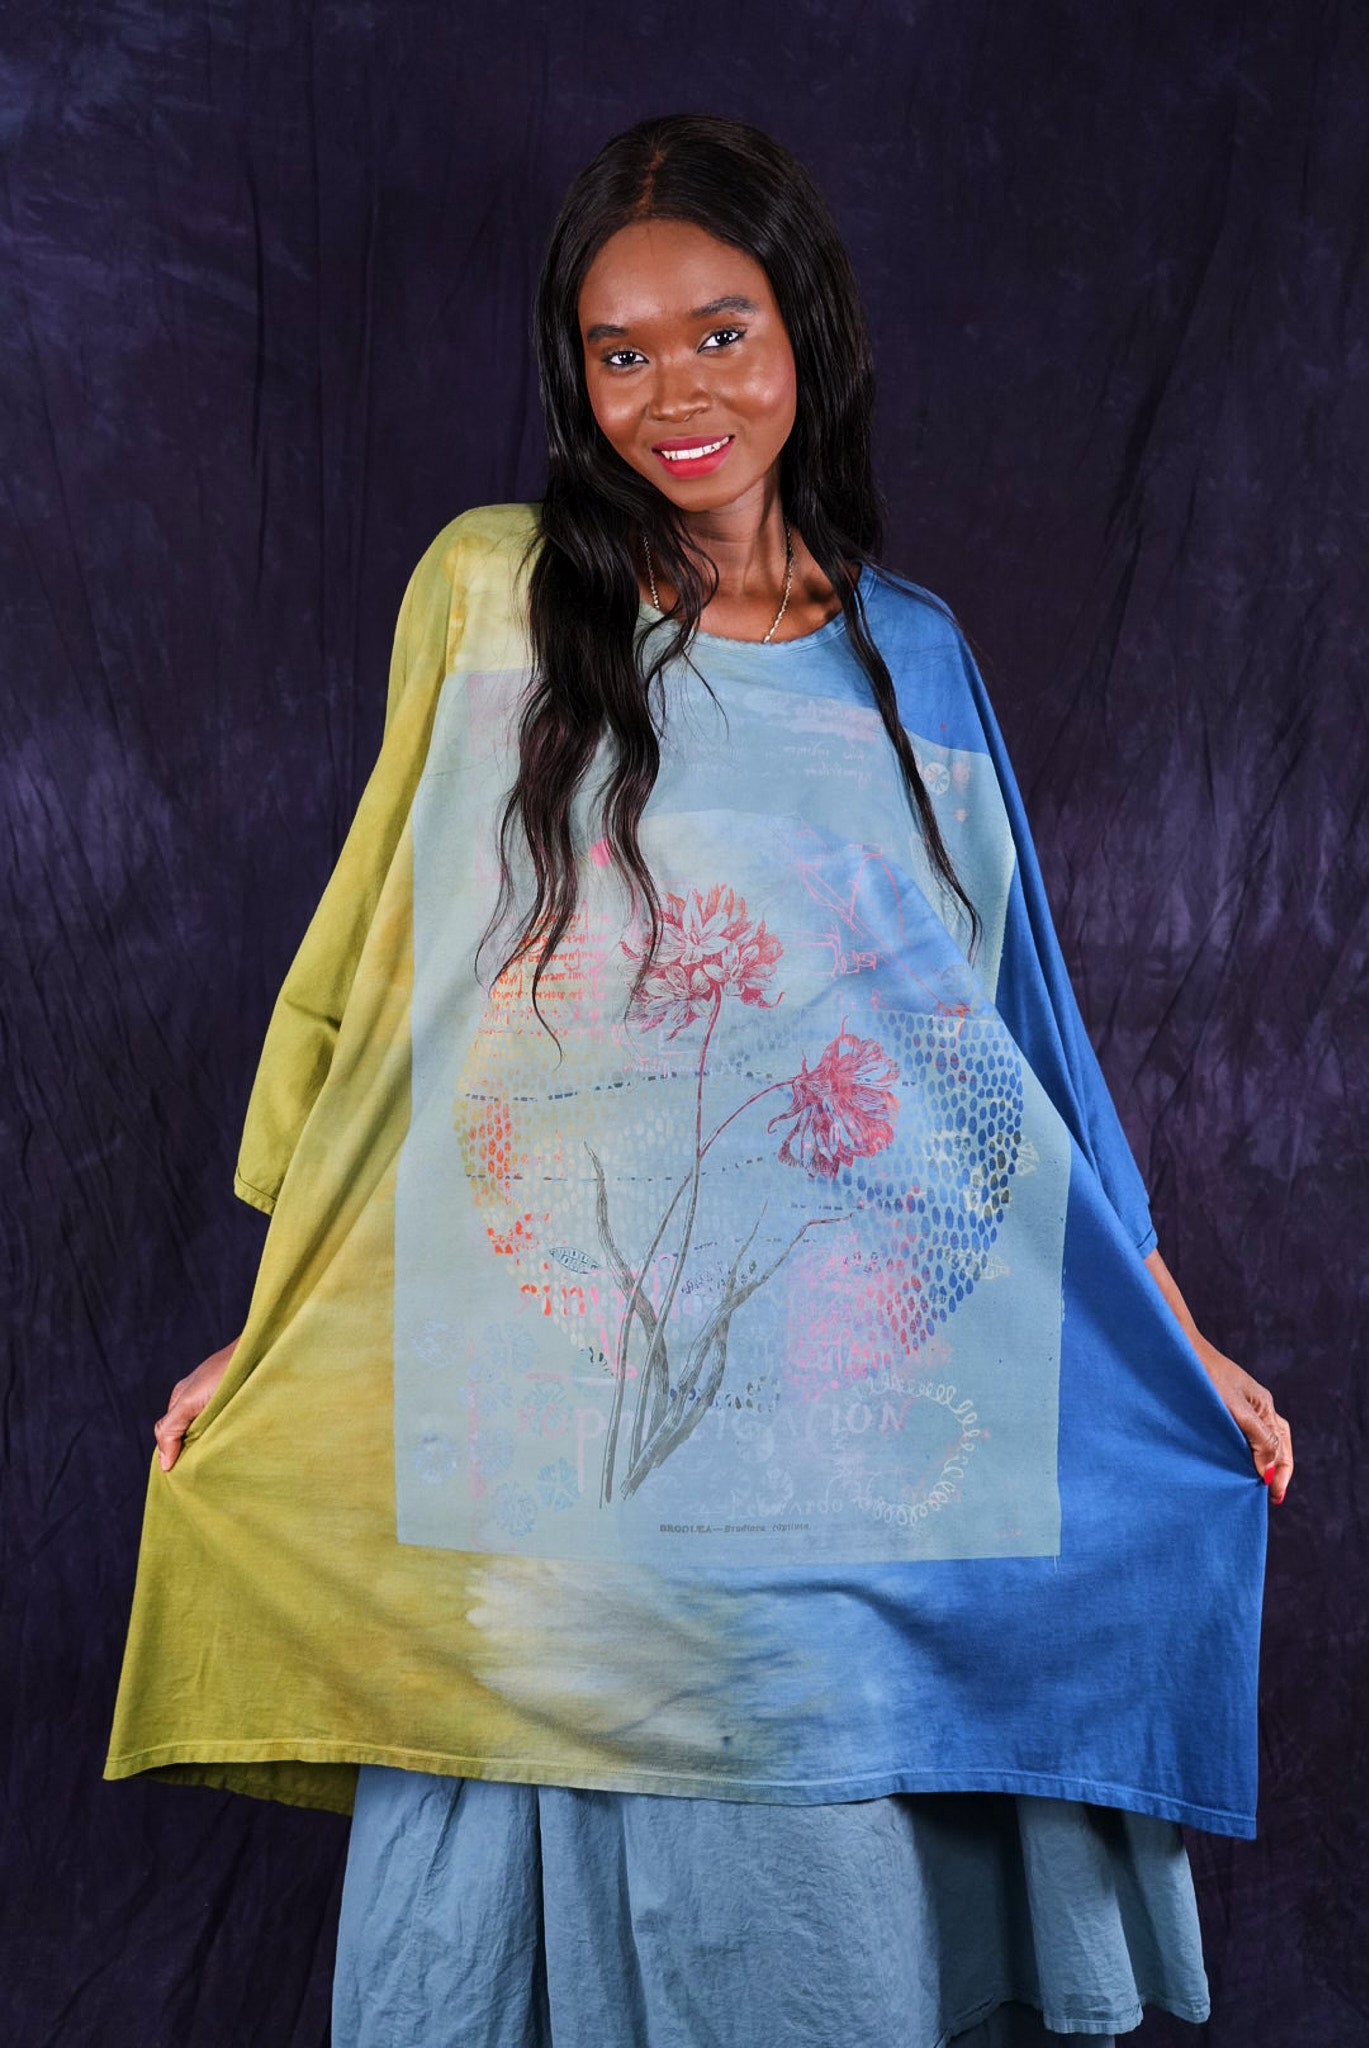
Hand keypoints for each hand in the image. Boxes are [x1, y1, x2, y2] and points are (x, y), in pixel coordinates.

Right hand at [153, 1336, 239, 1471]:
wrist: (261, 1352)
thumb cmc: (224, 1373)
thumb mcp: (189, 1402)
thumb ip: (171, 1429)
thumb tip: (164, 1465)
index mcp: (182, 1401)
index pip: (170, 1437)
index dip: (176, 1457)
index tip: (187, 1477)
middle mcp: (198, 1402)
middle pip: (191, 1438)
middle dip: (197, 1455)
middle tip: (208, 1474)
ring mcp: (220, 1404)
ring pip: (211, 1436)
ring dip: (217, 1447)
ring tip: (224, 1463)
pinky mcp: (240, 1406)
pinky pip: (230, 1430)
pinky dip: (231, 1440)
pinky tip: (238, 1448)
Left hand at [1191, 1332, 1292, 1504]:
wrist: (1179, 1351)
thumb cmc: (1205, 1376)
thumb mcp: (1234, 1408)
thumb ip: (1256, 1437)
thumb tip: (1268, 1470)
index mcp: (1264, 1407)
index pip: (1282, 1447)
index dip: (1280, 1473)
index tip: (1272, 1495)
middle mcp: (1257, 1408)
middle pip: (1277, 1445)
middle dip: (1276, 1471)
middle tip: (1272, 1497)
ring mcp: (1242, 1408)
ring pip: (1261, 1441)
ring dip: (1262, 1463)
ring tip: (1256, 1485)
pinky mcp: (1224, 1409)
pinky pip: (1242, 1436)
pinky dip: (1246, 1453)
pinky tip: (1236, 1463)